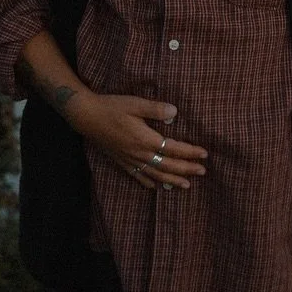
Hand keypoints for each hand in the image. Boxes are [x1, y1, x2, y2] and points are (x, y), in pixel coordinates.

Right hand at [67, 92, 208, 191]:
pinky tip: (155, 188)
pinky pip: (138, 177)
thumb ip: (155, 109)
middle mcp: (139, 153)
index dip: (190, 152)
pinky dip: (149, 183)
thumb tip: (175, 112)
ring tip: (186, 185)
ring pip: (155, 175)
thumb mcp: (135, 103)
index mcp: (145, 139)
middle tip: (203, 171)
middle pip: (167, 165)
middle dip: (186, 169)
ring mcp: (130, 160)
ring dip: (172, 180)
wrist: (86, 116)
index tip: (204, 154)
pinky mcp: (121, 161)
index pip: (173, 149)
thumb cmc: (111, 107)